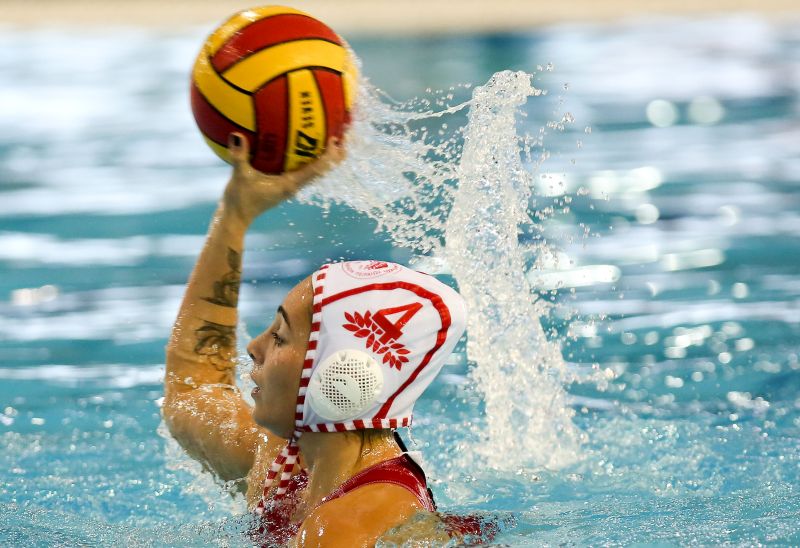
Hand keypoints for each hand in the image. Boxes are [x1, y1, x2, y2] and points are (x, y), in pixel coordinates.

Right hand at [222, 133, 344, 224]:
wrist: (236, 218)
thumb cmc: (239, 200)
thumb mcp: (239, 176)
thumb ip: (239, 156)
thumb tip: (237, 135)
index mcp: (290, 184)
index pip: (316, 170)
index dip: (328, 156)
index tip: (337, 140)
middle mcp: (294, 185)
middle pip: (322, 170)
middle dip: (334, 156)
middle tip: (344, 136)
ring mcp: (291, 186)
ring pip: (314, 171)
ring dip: (324, 158)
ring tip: (332, 140)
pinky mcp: (284, 185)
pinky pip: (302, 170)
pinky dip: (308, 159)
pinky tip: (302, 146)